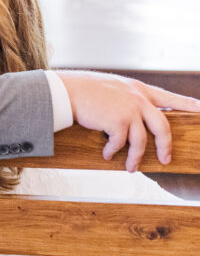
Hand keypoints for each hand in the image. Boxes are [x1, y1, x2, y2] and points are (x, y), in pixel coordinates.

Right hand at [58, 70, 199, 171]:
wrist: (67, 91)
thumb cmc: (83, 89)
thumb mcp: (112, 87)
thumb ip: (126, 98)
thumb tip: (132, 117)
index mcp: (138, 89)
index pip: (170, 98)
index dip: (188, 104)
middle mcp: (138, 99)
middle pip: (163, 127)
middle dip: (165, 146)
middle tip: (166, 159)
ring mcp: (129, 111)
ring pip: (141, 141)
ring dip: (135, 157)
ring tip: (129, 167)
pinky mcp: (117, 122)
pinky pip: (120, 143)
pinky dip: (113, 151)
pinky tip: (106, 155)